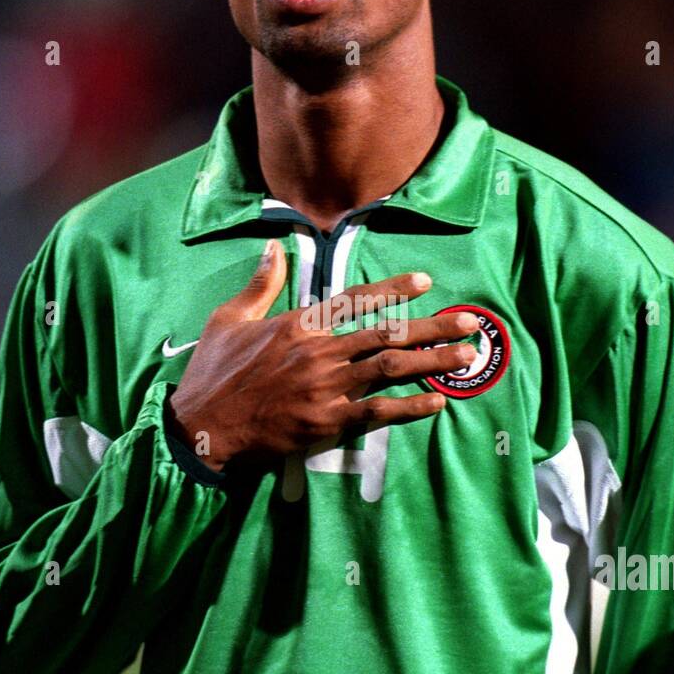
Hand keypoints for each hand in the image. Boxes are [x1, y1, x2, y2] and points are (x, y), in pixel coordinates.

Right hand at [166, 238, 478, 470]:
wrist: (203, 427)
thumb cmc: (213, 374)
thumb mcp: (229, 318)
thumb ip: (261, 284)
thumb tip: (274, 247)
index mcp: (298, 325)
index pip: (355, 300)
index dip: (393, 290)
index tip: (424, 281)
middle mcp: (319, 352)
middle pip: (387, 334)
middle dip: (433, 327)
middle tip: (469, 323)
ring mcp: (326, 388)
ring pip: (391, 369)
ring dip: (433, 362)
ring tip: (466, 357)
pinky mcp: (328, 422)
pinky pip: (379, 412)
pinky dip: (410, 407)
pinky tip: (437, 403)